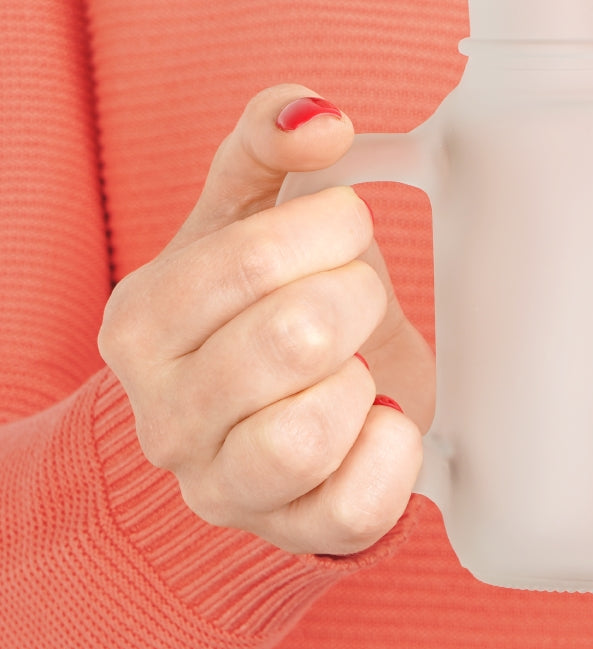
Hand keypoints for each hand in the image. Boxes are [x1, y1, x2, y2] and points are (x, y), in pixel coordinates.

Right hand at [97, 85, 433, 555]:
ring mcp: (222, 486)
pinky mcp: (292, 533)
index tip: (345, 227)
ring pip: (308, 433)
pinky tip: (381, 417)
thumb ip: (268, 142)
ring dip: (362, 380)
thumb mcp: (249, 211)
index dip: (330, 229)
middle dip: (356, 298)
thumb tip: (317, 116)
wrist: (270, 408)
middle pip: (294, 338)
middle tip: (356, 297)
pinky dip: (393, 451)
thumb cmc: (261, 301)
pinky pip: (356, 506)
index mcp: (143, 321)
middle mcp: (164, 415)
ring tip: (356, 364)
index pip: (252, 258)